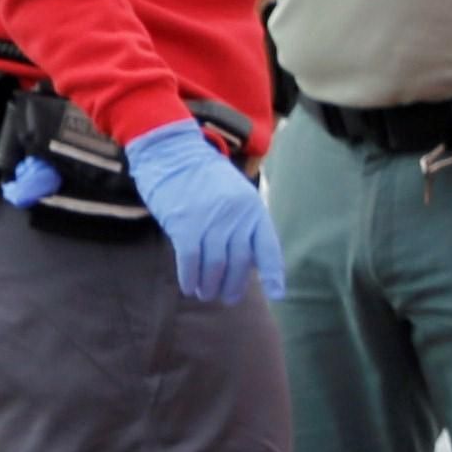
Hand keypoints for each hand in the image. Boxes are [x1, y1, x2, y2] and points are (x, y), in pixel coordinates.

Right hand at [122, 116, 285, 307]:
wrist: (173, 153)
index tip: (278, 294)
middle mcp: (236, 216)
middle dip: (234, 286)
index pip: (268, 248)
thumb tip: (248, 263)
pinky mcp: (184, 223)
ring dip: (210, 285)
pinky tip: (189, 286)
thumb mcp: (236, 195)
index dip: (274, 274)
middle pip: (239, 263)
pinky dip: (190, 277)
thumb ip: (244, 223)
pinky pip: (190, 260)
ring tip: (206, 294)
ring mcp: (210, 220)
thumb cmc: (204, 178)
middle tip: (227, 298)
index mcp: (253, 209)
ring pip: (215, 265)